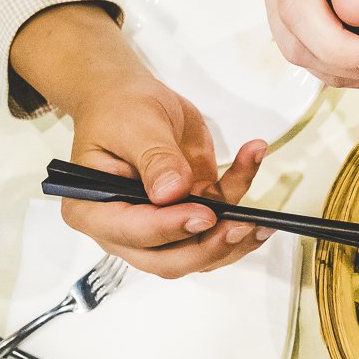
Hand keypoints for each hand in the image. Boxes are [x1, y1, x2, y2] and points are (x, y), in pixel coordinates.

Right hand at [62, 76, 269, 277]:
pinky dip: (241, 197)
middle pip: (169, 259)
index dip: (171, 229)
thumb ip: (154, 159)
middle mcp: (125, 230)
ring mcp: (161, 227)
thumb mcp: (135, 126)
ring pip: (201, 249)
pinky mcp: (190, 213)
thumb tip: (173, 193)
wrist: (132, 98)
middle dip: (210, 247)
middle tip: (243, 225)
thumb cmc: (120, 109)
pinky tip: (253, 161)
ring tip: (263, 216)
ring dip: (236, 236)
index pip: (133, 233)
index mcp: (94, 212)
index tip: (205, 215)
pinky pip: (220, 219)